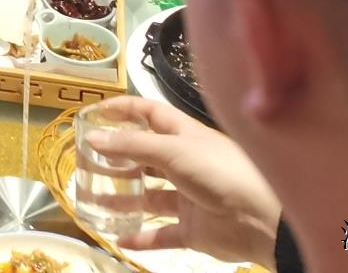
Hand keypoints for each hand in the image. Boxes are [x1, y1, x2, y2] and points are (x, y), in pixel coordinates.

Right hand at [80, 98, 281, 266]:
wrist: (261, 219)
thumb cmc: (219, 172)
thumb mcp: (173, 151)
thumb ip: (133, 146)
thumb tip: (93, 137)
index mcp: (185, 136)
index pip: (151, 115)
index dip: (125, 110)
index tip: (96, 112)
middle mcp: (185, 164)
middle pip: (145, 157)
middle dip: (117, 159)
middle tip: (86, 161)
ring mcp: (188, 198)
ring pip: (148, 197)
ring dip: (121, 198)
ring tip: (91, 199)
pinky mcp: (192, 230)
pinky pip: (161, 234)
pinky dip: (141, 237)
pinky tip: (119, 237)